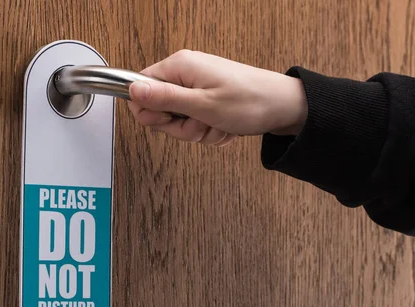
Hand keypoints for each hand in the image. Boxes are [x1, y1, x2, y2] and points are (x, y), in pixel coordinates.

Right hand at [127, 50, 307, 145]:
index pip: (140, 89)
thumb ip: (164, 99)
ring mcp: (199, 85)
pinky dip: (211, 129)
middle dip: (182, 126)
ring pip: (181, 120)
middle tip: (202, 123)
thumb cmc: (250, 102)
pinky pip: (198, 121)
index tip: (172, 121)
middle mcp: (187, 73)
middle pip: (161, 109)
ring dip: (199, 130)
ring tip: (218, 124)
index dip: (152, 113)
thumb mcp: (202, 105)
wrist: (283, 105)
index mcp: (180, 67)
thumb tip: (131, 90)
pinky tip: (225, 126)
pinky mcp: (210, 97)